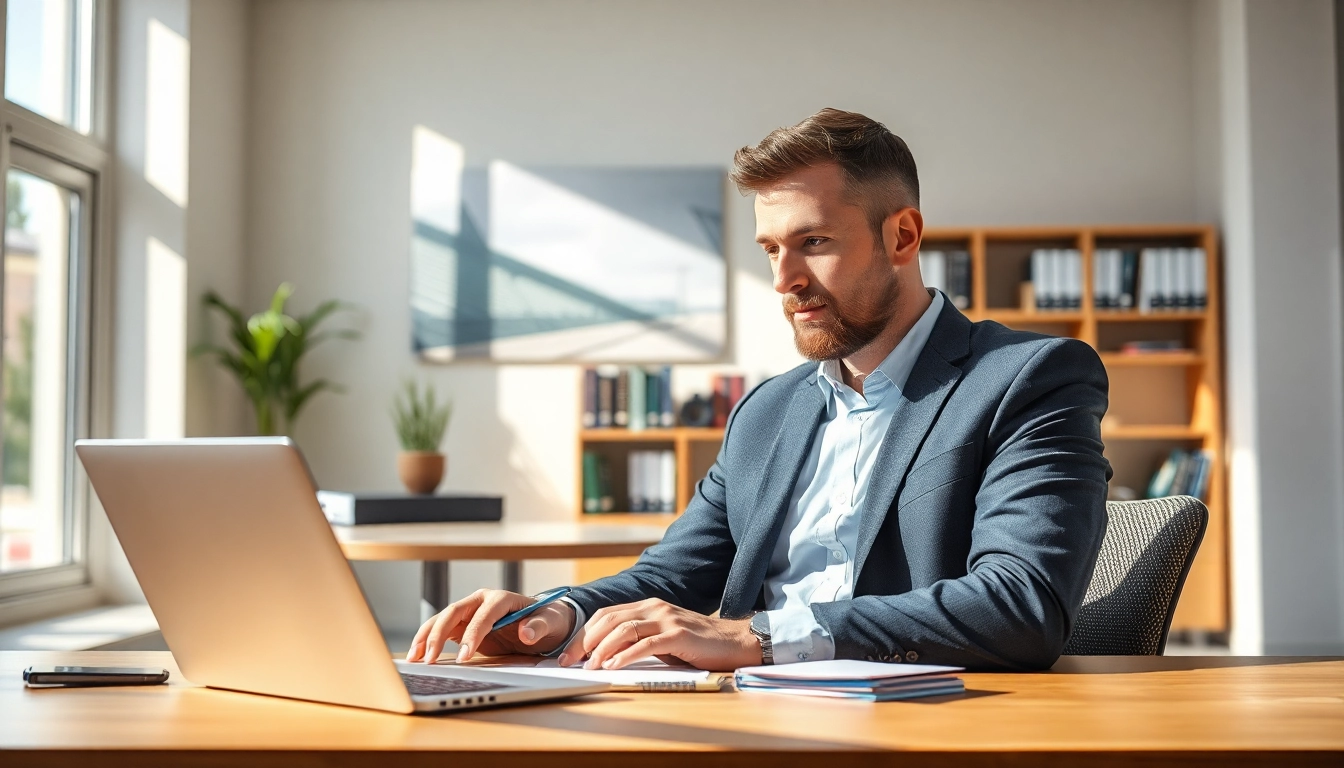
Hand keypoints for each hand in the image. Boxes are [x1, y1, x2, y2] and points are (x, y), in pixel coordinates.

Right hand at [406, 589, 575, 663]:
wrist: (543, 622)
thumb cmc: (547, 620)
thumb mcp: (551, 623)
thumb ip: (540, 626)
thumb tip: (526, 632)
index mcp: (501, 598)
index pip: (484, 613)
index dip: (473, 633)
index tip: (465, 656)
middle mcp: (481, 601)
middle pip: (454, 612)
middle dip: (440, 635)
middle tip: (432, 660)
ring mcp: (470, 612)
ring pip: (442, 620)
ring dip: (426, 637)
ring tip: (414, 657)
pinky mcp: (463, 625)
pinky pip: (441, 630)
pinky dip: (427, 641)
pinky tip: (417, 656)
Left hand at [558, 598, 761, 670]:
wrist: (734, 641)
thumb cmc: (698, 644)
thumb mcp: (663, 638)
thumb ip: (638, 639)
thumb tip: (605, 655)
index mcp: (648, 606)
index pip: (606, 615)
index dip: (584, 633)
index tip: (568, 653)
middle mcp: (655, 607)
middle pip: (609, 620)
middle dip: (585, 641)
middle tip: (569, 661)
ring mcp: (667, 619)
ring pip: (624, 630)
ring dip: (601, 649)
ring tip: (589, 667)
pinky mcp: (678, 634)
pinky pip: (646, 644)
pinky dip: (625, 656)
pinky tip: (613, 666)